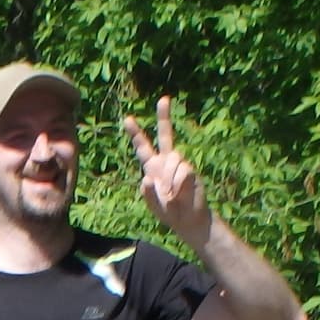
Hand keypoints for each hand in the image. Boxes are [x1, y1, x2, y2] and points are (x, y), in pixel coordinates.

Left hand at [123, 95, 212, 250]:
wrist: (187, 219)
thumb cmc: (168, 210)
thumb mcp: (152, 204)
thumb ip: (148, 193)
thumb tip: (148, 178)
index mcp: (152, 166)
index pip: (143, 147)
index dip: (136, 133)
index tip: (128, 119)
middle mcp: (166, 161)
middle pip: (166, 136)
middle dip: (164, 117)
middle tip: (164, 99)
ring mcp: (180, 164)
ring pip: (173, 159)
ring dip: (168, 179)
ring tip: (169, 195)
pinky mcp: (191, 171)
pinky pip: (183, 171)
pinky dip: (177, 185)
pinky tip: (177, 194)